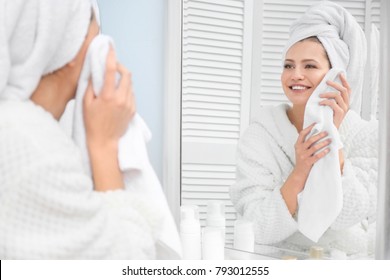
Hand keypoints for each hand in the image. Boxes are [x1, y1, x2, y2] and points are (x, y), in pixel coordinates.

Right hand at [83, 47, 135, 190]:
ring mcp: (129, 104)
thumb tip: (94, 72)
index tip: (110, 49)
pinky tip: (117, 94)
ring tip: (113, 83)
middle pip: (126, 74)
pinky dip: (125, 90)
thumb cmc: (93, 124)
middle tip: (113, 67)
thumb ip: (91, 86)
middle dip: (120, 67)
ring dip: (123, 79)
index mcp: (108, 96)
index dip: (111, 57)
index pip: (111, 71)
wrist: (104, 141)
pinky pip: (131, 94)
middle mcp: (121, 99)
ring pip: (130, 84)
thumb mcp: (86, 103)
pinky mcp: (133, 110)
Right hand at [293, 123, 331, 183]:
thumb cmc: (302, 161)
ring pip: (315, 147)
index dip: (309, 128)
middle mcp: (299, 149)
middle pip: (310, 140)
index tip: (316, 124)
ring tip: (329, 140)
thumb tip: (315, 135)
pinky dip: (323, 152)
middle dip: (320, 135)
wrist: (299, 173)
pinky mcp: (308, 162)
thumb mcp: (300, 151)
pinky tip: (328, 150)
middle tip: (327, 133)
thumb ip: (305, 144)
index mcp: (297, 145)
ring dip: (323, 143)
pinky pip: (317, 156)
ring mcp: (303, 156)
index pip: (302, 134)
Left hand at [319, 73, 350, 128]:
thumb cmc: (327, 119)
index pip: (348, 89)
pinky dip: (325, 101)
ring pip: (337, 95)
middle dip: (335, 84)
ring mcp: (344, 109)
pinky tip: (320, 103)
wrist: (329, 130)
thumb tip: (323, 90)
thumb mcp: (329, 108)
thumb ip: (330, 100)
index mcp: (345, 102)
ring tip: (320, 96)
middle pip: (343, 90)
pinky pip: (333, 103)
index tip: (340, 74)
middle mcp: (346, 105)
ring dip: (327, 94)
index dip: (345, 81)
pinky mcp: (339, 113)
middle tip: (326, 82)